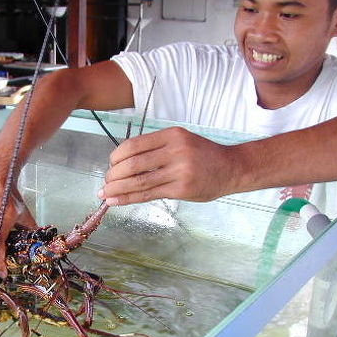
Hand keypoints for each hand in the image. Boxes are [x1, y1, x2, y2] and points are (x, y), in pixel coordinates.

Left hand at [98, 126, 238, 203]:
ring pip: (138, 182)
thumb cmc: (202, 155)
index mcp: (172, 135)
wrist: (231, 168)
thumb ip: (155, 149)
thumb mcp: (180, 141)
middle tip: (106, 181)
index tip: (111, 164)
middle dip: (113, 175)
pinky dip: (128, 198)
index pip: (134, 145)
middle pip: (133, 164)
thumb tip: (122, 163)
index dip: (116, 156)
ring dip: (117, 189)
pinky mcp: (181, 189)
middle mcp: (175, 151)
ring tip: (105, 193)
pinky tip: (115, 201)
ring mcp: (179, 171)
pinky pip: (148, 194)